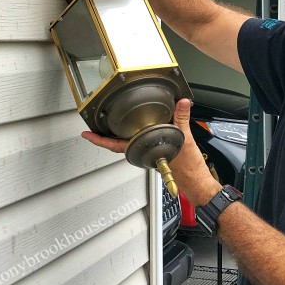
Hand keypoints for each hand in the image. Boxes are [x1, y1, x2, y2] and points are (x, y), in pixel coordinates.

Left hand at [81, 99, 218, 207]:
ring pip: (129, 143)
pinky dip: (136, 134)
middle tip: (93, 127)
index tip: (87, 134)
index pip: (117, 145)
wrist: (196, 181)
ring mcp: (149, 154)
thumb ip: (182, 118)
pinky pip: (141, 142)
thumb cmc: (189, 168)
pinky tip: (138, 127)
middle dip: (105, 136)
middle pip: (119, 144)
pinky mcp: (156, 153)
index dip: (100, 140)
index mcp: (146, 150)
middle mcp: (144, 153)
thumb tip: (181, 103)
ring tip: (111, 124)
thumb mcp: (185, 138)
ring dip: (119, 135)